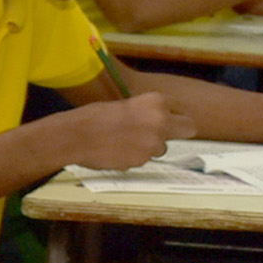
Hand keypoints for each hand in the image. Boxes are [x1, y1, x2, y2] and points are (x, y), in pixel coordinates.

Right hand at [52, 92, 175, 171]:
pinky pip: (143, 159)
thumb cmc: (93, 117)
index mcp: (156, 101)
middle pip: (188, 128)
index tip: (164, 117)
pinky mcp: (142, 160)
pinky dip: (132, 157)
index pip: (180, 107)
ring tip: (125, 143)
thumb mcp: (124, 105)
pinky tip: (115, 151)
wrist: (74, 137)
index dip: (171, 114)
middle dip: (179, 131)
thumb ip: (145, 112)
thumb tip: (154, 122)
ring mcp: (153, 143)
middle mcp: (161, 121)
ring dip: (149, 147)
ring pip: (161, 148)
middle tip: (163, 133)